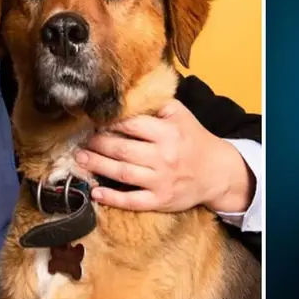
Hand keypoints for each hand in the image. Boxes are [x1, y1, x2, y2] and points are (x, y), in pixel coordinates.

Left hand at [74, 99, 252, 212]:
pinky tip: (95, 192)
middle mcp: (164, 157)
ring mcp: (161, 181)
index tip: (94, 121)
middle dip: (97, 145)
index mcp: (168, 133)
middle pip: (122, 150)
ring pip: (122, 174)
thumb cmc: (194, 140)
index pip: (132, 125)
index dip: (110, 123)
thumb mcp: (181, 116)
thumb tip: (127, 97)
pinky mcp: (160, 200)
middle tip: (81, 141)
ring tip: (81, 159)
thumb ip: (157, 106)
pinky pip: (132, 201)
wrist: (217, 172)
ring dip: (98, 166)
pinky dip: (112, 198)